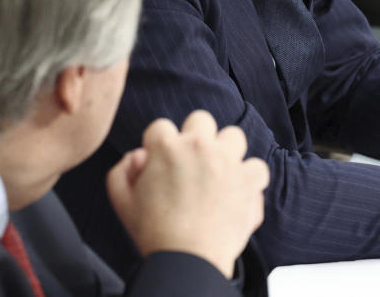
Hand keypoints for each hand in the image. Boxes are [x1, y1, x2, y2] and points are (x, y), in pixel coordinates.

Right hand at [106, 110, 269, 278]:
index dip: (158, 145)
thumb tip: (138, 155)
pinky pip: (257, 166)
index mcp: (167, 147)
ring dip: (226, 151)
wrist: (187, 259)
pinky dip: (250, 177)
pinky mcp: (248, 179)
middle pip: (201, 120)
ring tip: (218, 172)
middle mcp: (200, 146)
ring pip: (233, 135)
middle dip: (195, 137)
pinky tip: (239, 189)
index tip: (160, 164)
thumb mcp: (121, 201)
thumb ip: (121, 170)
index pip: (160, 127)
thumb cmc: (153, 232)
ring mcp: (227, 160)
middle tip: (191, 164)